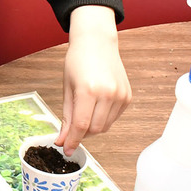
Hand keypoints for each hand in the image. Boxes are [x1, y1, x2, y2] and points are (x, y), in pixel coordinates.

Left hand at [56, 5, 131, 155]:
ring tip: (84, 110)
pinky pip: (114, 117)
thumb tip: (62, 140)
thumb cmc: (77, 60)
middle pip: (95, 129)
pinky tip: (96, 104)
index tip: (67, 149)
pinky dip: (104, 117)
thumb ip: (66, 116)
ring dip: (93, 126)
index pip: (81, 126)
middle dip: (82, 133)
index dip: (73, 140)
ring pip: (106, 126)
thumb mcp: (67, 87)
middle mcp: (108, 94)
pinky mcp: (127, 96)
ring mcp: (120, 95)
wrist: (96, 41)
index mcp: (88, 90)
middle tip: (73, 126)